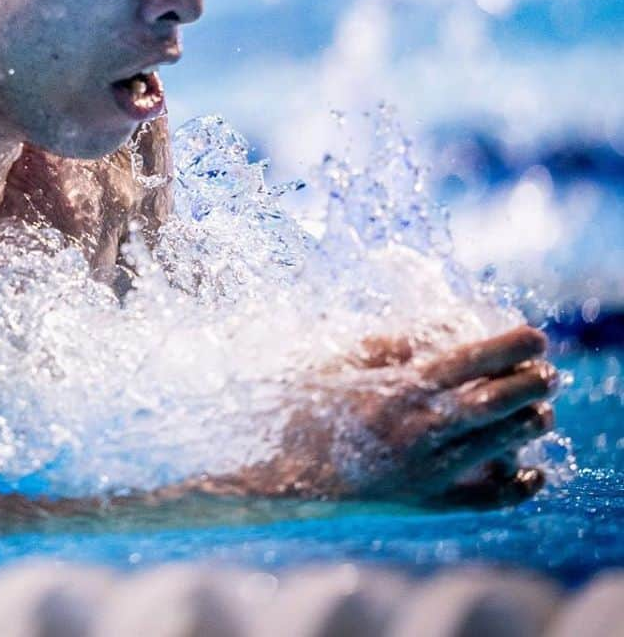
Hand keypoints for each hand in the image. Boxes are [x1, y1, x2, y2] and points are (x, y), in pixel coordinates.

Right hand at [206, 325, 556, 505]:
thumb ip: (384, 347)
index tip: (536, 337)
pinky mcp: (423, 500)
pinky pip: (483, 499)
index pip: (467, 361)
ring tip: (543, 410)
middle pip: (492, 403)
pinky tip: (533, 472)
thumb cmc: (303, 406)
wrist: (281, 469)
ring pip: (495, 446)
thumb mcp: (336, 363)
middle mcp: (416, 428)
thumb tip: (427, 333)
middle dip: (530, 385)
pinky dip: (516, 487)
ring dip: (527, 426)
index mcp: (396, 388)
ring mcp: (423, 468)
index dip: (507, 348)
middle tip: (551, 373)